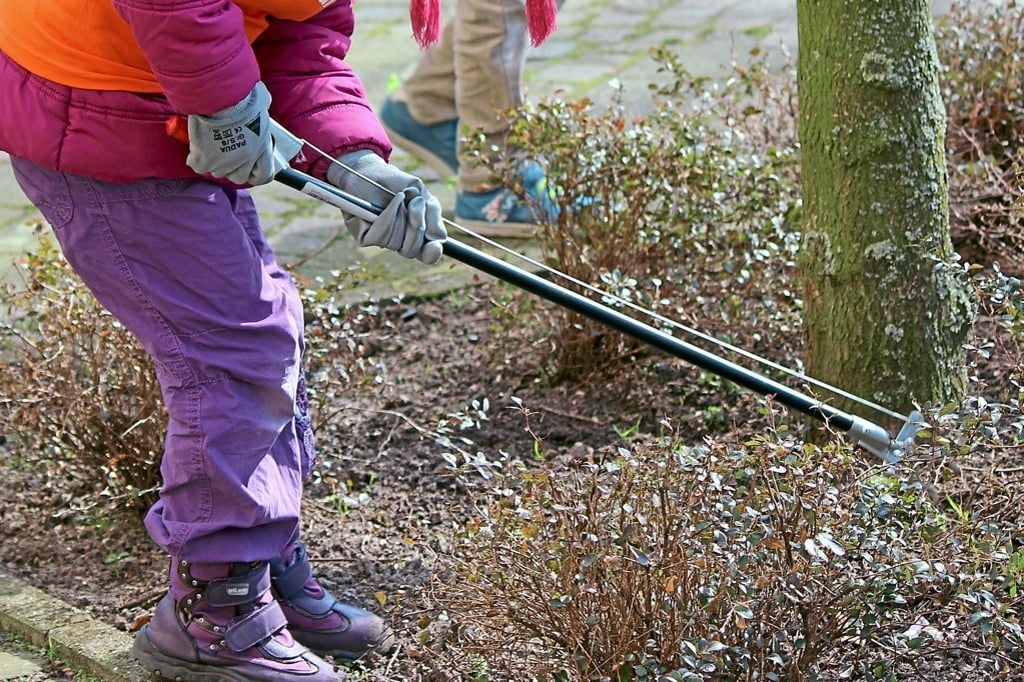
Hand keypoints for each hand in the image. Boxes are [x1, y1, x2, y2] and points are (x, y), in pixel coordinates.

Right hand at [186, 82, 298, 184]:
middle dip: (232, 167)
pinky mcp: (205, 158)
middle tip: (224, 150)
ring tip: (209, 143)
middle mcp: (245, 158)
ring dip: (213, 160)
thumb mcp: (261, 101)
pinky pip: (197, 165)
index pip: (264, 175)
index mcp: (262, 147)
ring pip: (217, 171)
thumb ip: (263, 108)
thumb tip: (262, 101)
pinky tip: (196, 146)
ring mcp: (225, 162)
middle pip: (238, 177)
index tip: (248, 165)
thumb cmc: (241, 94)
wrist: (220, 95)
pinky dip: (195, 157)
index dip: (255, 171)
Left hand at [326, 151, 446, 264]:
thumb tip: (439, 238)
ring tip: (397, 199)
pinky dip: (387, 216)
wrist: (369, 171)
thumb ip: (434, 215)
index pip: (427, 254)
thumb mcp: (421, 194)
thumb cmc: (396, 183)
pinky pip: (381, 236)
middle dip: (416, 226)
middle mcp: (400, 241)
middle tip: (414, 203)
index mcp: (416, 235)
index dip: (432, 253)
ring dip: (400, 217)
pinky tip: (385, 205)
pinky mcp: (366, 237)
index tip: (434, 246)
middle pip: (412, 250)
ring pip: (397, 243)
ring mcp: (382, 240)